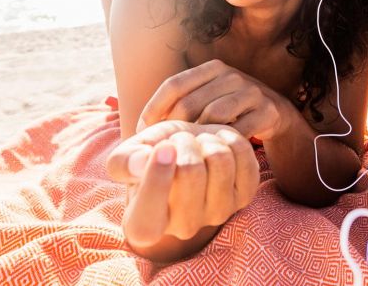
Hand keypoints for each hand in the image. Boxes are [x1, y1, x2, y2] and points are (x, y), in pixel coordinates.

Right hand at [107, 120, 259, 243]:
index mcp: (144, 226)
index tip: (163, 146)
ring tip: (196, 143)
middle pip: (190, 171)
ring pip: (220, 159)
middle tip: (178, 141)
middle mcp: (183, 229)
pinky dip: (229, 138)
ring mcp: (218, 214)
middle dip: (183, 142)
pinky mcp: (244, 195)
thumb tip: (142, 162)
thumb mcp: (126, 156)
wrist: (184, 154)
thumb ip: (123, 161)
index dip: (158, 174)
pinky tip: (215, 144)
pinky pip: (243, 155)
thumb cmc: (149, 155)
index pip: (150, 210)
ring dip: (206, 139)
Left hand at [137, 60, 292, 140]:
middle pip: (190, 103)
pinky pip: (239, 131)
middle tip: (163, 151)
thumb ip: (181, 104)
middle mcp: (231, 75)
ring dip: (198, 138)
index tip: (142, 131)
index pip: (174, 85)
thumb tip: (141, 127)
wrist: (275, 113)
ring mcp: (251, 92)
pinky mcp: (268, 111)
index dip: (154, 108)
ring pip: (214, 116)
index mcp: (212, 68)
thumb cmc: (230, 111)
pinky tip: (212, 158)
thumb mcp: (207, 99)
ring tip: (187, 154)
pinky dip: (222, 146)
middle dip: (173, 129)